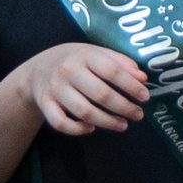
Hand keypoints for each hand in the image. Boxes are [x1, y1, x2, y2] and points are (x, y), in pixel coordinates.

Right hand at [14, 43, 148, 140]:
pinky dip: (76, 129)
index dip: (131, 86)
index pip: (112, 71)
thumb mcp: (96, 53)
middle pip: (100, 94)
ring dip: (107, 122)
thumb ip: (120, 62)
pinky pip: (60, 123)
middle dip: (124, 107)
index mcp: (84, 55)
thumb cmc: (75, 61)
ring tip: (123, 125)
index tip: (145, 97)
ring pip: (84, 111)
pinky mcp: (45, 104)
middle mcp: (67, 71)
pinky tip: (91, 128)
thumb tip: (142, 78)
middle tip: (138, 115)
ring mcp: (55, 89)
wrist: (37, 69)